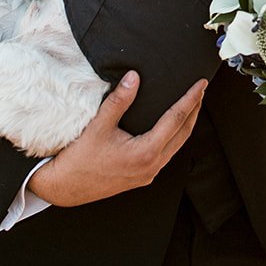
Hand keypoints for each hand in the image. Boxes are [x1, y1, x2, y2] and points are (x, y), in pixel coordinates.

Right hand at [29, 72, 205, 205]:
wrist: (63, 187)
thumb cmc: (79, 159)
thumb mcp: (99, 126)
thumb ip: (119, 100)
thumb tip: (134, 77)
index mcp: (146, 152)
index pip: (177, 119)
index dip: (191, 99)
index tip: (201, 84)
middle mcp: (152, 165)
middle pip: (183, 133)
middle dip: (194, 110)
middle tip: (201, 91)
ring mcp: (148, 174)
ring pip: (176, 146)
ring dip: (185, 125)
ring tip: (190, 107)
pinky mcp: (141, 177)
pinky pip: (166, 155)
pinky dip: (173, 138)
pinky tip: (170, 130)